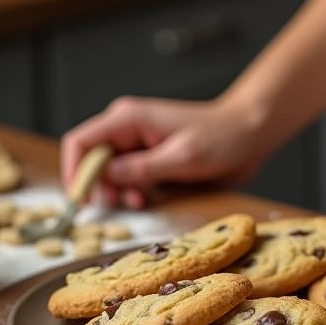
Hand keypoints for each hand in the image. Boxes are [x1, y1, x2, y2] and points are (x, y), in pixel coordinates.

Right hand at [59, 96, 269, 209]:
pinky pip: (127, 176)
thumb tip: (106, 178)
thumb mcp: (181, 158)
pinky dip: (131, 190)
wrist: (250, 133)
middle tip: (117, 205)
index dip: (75, 172)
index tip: (82, 200)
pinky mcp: (150, 156)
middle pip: (91, 160)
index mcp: (128, 119)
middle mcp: (127, 128)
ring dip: (117, 191)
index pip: (80, 142)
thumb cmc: (221, 138)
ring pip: (108, 171)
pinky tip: (145, 199)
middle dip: (99, 185)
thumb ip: (142, 169)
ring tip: (138, 203)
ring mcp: (138, 142)